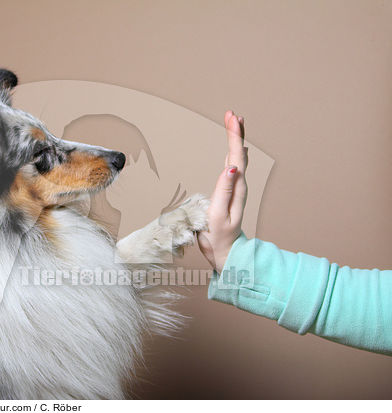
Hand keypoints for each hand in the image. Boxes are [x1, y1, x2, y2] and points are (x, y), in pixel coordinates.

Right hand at [198, 110, 247, 273]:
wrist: (226, 252)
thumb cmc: (219, 237)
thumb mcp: (218, 215)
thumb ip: (224, 191)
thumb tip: (232, 167)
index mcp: (236, 188)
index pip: (237, 156)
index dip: (234, 136)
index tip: (232, 117)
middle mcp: (238, 186)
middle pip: (239, 153)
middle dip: (236, 132)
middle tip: (232, 113)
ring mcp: (235, 189)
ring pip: (237, 159)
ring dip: (235, 140)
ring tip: (234, 124)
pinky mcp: (229, 193)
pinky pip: (233, 168)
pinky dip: (233, 154)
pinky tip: (233, 150)